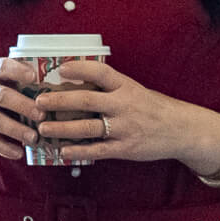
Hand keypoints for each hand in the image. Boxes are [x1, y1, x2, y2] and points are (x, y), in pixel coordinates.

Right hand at [0, 57, 46, 161]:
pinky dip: (4, 148)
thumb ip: (12, 73)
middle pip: (2, 97)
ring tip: (35, 138)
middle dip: (24, 106)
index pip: (2, 67)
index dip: (18, 71)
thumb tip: (47, 78)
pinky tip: (19, 152)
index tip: (34, 77)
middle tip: (42, 115)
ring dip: (18, 130)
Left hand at [32, 60, 219, 167]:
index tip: (60, 69)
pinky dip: (79, 151)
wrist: (181, 130)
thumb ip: (108, 88)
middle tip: (39, 102)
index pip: (101, 73)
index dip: (80, 69)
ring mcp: (125, 128)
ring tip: (43, 128)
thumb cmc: (152, 107)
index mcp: (126, 86)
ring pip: (88, 128)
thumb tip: (72, 82)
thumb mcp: (133, 90)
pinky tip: (63, 151)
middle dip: (60, 101)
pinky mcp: (126, 148)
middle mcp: (124, 105)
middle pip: (87, 101)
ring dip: (62, 128)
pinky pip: (98, 150)